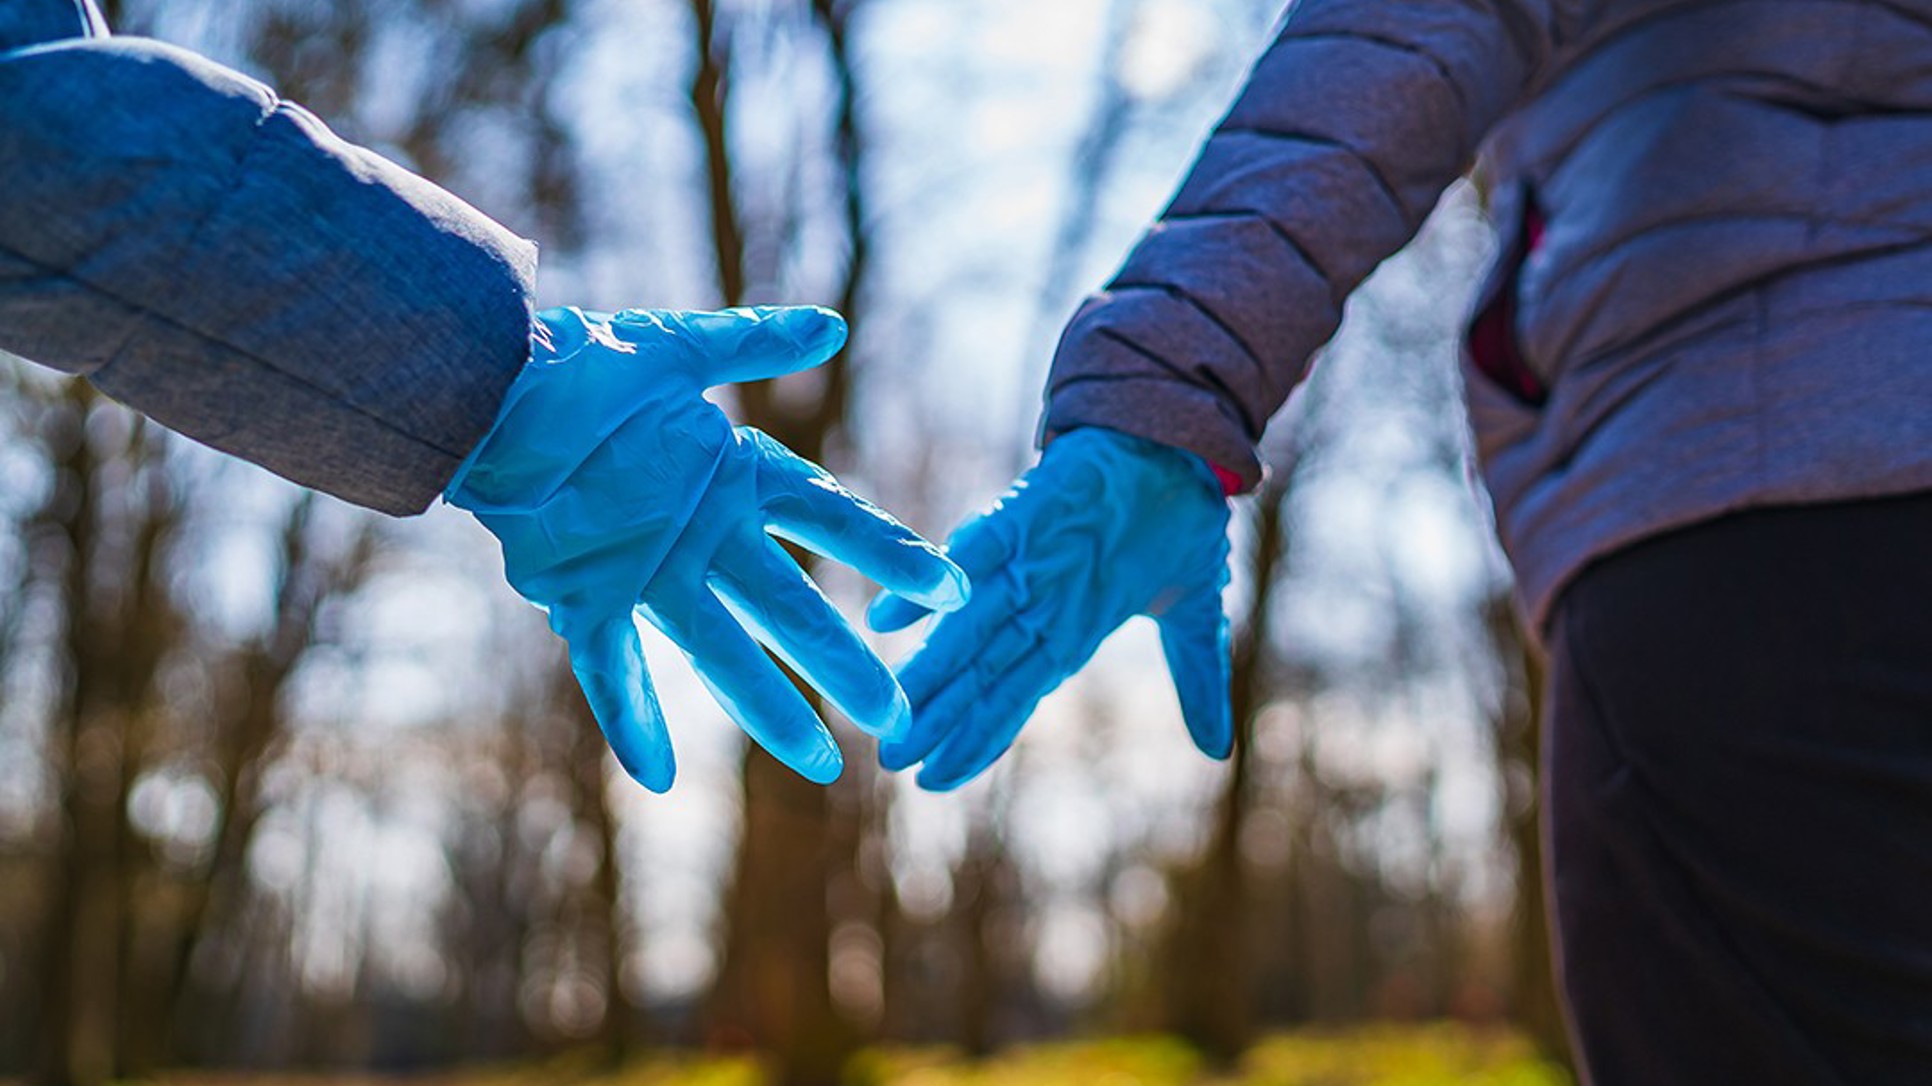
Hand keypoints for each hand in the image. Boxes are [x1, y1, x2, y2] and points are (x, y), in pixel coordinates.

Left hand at [447, 306, 968, 792]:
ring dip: (770, 706)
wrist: (493, 390)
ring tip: (819, 761)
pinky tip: (658, 778)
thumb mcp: (678, 347)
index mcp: (735, 480)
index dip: (890, 554)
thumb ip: (755, 342)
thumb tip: (832, 325)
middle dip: (843, 661)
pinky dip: (633, 722)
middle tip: (894, 711)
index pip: (831, 522)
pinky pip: (613, 672)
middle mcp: (705, 539)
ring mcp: (650, 576)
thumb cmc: (584, 366)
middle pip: (791, 607)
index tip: (949, 591)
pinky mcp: (586, 600)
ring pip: (724, 652)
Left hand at [869, 426, 1232, 790]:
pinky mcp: (1019, 517)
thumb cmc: (1176, 525)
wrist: (1177, 446)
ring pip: (967, 630)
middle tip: (891, 763)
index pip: (1012, 699)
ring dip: (927, 672)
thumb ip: (1195, 681)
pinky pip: (969, 558)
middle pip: (979, 676)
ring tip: (889, 714)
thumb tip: (1217, 751)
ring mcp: (1024, 565)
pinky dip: (932, 587)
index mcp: (1068, 632)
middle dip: (937, 721)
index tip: (934, 782)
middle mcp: (1037, 606)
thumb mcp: (1194, 616)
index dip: (975, 740)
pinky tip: (888, 620)